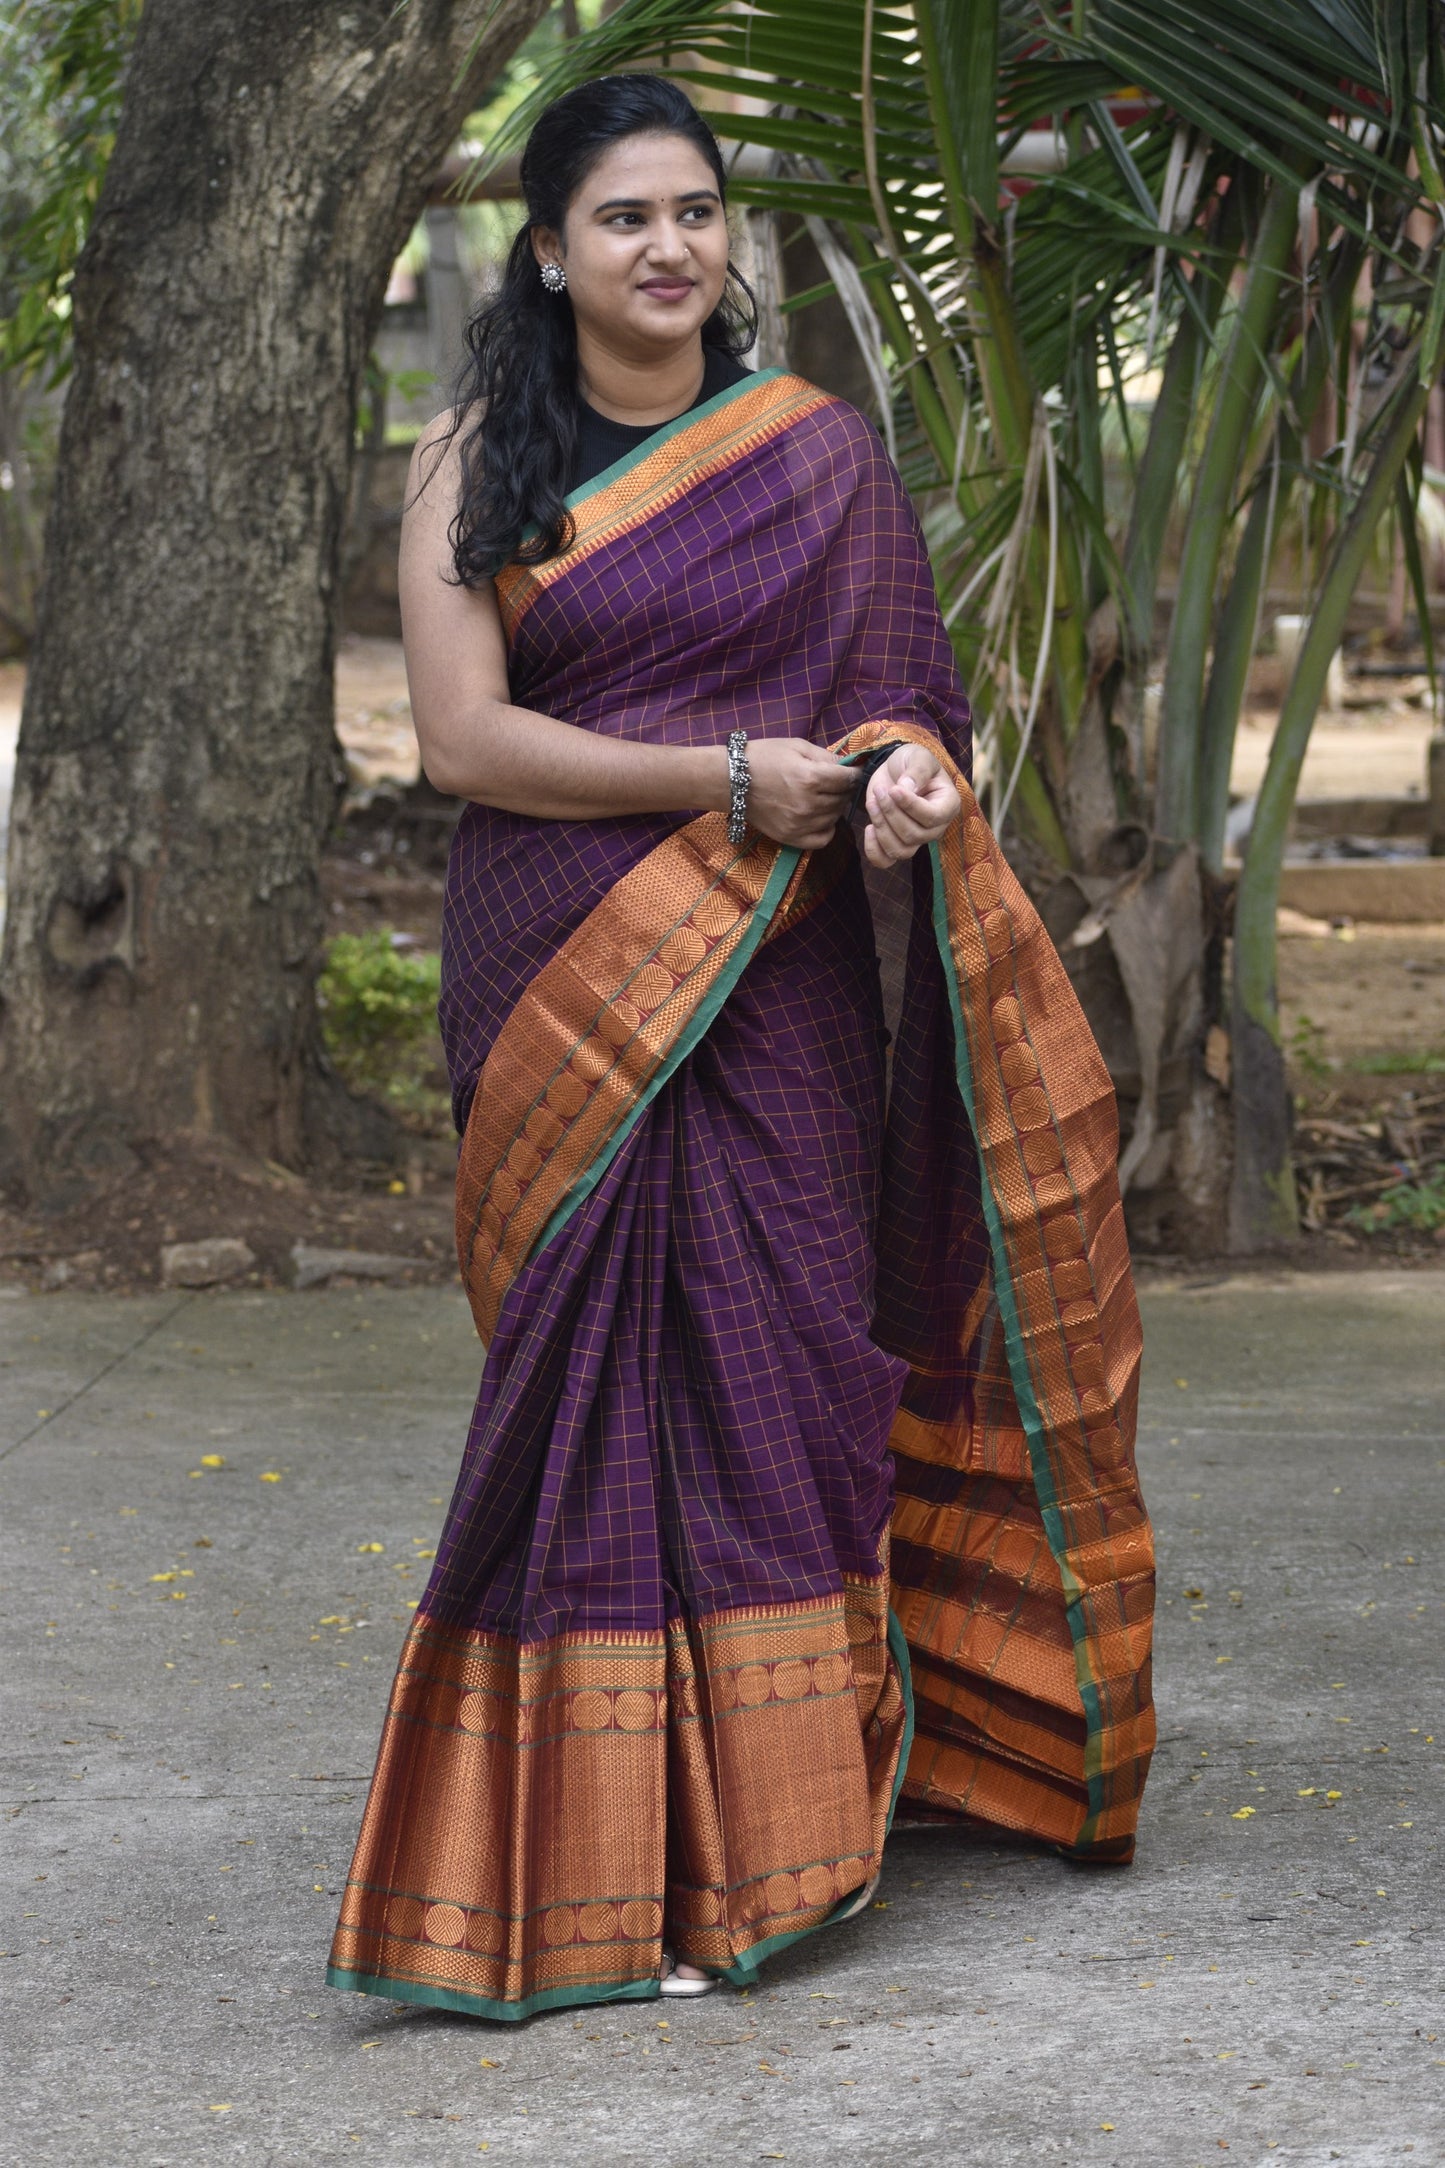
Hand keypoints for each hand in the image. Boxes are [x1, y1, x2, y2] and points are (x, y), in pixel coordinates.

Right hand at [744, 737, 856, 849]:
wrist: (730, 780)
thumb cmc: (763, 757)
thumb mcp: (797, 747)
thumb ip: (826, 756)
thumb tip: (849, 766)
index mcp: (811, 778)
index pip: (849, 779)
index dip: (854, 773)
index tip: (851, 771)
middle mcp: (808, 804)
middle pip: (843, 799)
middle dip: (843, 789)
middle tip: (834, 782)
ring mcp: (800, 824)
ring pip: (835, 817)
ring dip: (834, 806)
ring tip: (822, 797)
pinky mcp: (791, 838)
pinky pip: (823, 839)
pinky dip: (827, 828)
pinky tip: (819, 817)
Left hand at [862, 745, 960, 867]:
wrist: (895, 769)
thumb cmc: (911, 761)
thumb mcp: (917, 757)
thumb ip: (916, 771)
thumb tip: (907, 788)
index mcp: (947, 805)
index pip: (932, 817)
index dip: (910, 806)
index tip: (893, 789)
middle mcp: (935, 827)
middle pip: (913, 835)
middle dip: (891, 813)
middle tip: (880, 790)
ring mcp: (916, 839)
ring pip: (900, 850)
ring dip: (881, 827)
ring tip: (872, 802)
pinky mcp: (895, 842)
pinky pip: (885, 861)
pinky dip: (873, 850)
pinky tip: (868, 827)